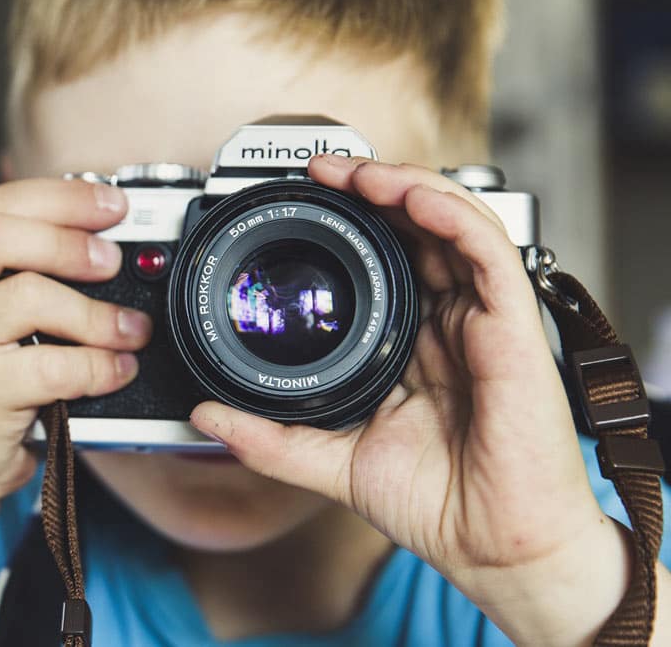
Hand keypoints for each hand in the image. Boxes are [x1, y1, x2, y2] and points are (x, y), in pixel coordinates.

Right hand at [0, 179, 151, 502]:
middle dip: (68, 240)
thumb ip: (15, 270)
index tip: (110, 203)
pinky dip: (98, 365)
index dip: (60, 198)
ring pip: (29, 297)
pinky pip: (52, 366)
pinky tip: (117, 369)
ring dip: (95, 311)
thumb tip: (97, 234)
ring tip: (129, 328)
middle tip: (112, 260)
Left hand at [190, 156, 628, 643]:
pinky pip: (487, 251)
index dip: (351, 222)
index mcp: (414, 343)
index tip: (303, 200)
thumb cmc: (436, 504)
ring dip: (405, 185)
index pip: (388, 259)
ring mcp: (482, 319)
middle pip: (418, 228)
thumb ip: (269, 438)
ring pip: (452, 222)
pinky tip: (408, 195)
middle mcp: (450, 321)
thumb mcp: (332, 462)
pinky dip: (448, 213)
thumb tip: (206, 416)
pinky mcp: (513, 326)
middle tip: (322, 171)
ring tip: (354, 173)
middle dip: (372, 187)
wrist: (493, 548)